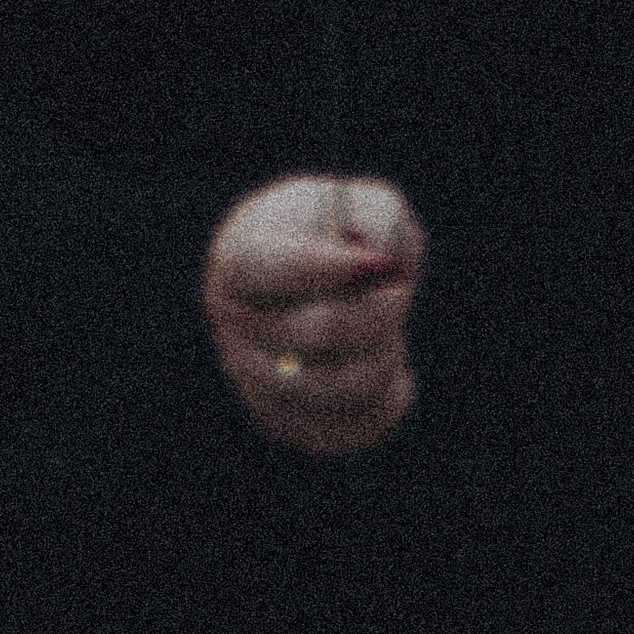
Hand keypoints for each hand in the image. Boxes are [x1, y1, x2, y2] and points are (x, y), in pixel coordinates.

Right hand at [202, 176, 425, 456]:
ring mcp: (249, 376)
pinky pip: (338, 433)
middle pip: (312, 334)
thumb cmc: (344, 230)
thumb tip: (376, 256)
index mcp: (240, 254)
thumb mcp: (364, 200)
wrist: (325, 277)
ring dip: (381, 359)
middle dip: (377, 313)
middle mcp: (232, 320)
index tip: (379, 263)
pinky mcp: (279, 419)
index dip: (325, 268)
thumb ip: (375, 216)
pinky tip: (397, 377)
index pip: (269, 269)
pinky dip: (382, 406)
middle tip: (401, 288)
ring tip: (392, 334)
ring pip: (328, 391)